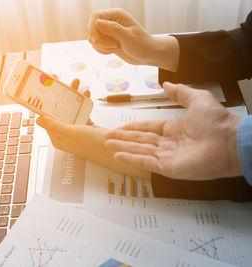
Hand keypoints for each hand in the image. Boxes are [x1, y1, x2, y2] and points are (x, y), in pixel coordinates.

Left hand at [36, 78, 149, 178]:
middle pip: (59, 110)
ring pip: (71, 109)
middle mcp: (66, 134)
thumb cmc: (93, 146)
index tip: (44, 89)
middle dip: (59, 94)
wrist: (115, 150)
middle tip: (58, 80)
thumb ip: (55, 126)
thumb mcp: (71, 133)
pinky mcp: (87, 127)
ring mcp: (77, 130)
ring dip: (73, 96)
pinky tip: (85, 94)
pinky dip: (84, 103)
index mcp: (58, 138)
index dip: (45, 103)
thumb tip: (38, 119)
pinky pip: (82, 111)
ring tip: (76, 83)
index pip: (48, 117)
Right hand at [87, 8, 179, 70]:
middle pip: (91, 26)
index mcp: (117, 15)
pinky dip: (101, 50)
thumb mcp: (128, 36)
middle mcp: (111, 21)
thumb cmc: (142, 44)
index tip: (96, 40)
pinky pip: (96, 45)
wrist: (147, 54)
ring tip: (115, 48)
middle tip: (111, 46)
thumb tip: (96, 22)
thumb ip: (112, 29)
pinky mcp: (107, 40)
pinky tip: (113, 51)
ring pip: (92, 37)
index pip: (95, 16)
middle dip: (97, 39)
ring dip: (100, 46)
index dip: (92, 28)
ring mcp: (108, 31)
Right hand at [105, 82, 241, 179]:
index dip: (133, 127)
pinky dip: (131, 159)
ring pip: (140, 150)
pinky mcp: (168, 168)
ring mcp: (168, 157)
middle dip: (123, 138)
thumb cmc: (217, 121)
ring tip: (108, 144)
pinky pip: (146, 162)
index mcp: (175, 128)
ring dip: (123, 147)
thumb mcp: (197, 98)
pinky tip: (118, 155)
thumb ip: (180, 92)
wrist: (230, 141)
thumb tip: (167, 85)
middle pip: (140, 140)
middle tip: (107, 137)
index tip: (119, 128)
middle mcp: (169, 143)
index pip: (148, 128)